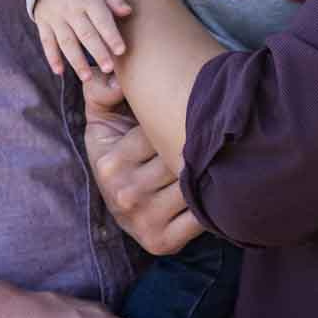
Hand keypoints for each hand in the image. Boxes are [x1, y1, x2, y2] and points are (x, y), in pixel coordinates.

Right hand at [34, 0, 132, 79]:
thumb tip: (128, 12)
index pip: (102, 20)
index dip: (111, 36)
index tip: (121, 51)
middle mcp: (71, 9)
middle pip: (85, 34)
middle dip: (97, 52)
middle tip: (108, 69)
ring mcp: (55, 16)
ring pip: (66, 42)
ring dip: (76, 61)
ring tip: (88, 78)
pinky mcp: (43, 21)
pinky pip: (46, 41)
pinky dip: (52, 57)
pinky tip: (59, 72)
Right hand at [85, 84, 204, 256]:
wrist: (116, 201)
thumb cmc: (116, 150)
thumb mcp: (101, 118)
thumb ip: (102, 89)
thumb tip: (116, 75)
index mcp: (110, 162)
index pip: (157, 132)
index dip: (175, 118)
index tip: (189, 111)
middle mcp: (124, 193)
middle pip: (178, 158)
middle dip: (196, 143)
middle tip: (212, 131)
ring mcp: (143, 220)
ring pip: (192, 183)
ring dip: (208, 169)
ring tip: (216, 155)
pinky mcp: (162, 242)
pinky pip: (199, 217)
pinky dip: (211, 202)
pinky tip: (212, 187)